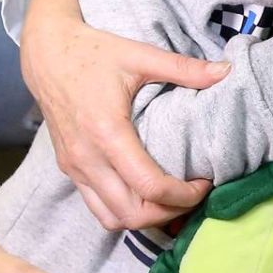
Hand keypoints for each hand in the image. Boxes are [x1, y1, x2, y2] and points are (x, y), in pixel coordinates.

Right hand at [21, 0, 223, 229]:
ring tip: (168, 201)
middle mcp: (87, 158)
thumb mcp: (139, 55)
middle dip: (168, 213)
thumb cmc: (92, 53)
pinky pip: (96, 207)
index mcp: (107, 132)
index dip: (184, 195)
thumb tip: (226, 71)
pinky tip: (142, 194)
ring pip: (111, 219)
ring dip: (143, 218)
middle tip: (191, 195)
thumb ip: (184, 68)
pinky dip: (122, 211)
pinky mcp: (68, 169)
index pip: (150, 186)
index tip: (204, 182)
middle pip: (132, 214)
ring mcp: (74, 167)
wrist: (46, 55)